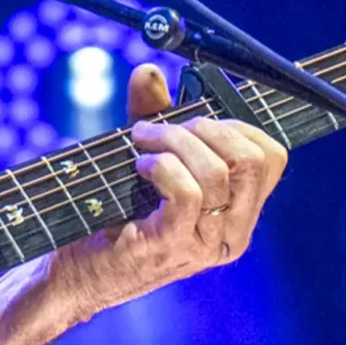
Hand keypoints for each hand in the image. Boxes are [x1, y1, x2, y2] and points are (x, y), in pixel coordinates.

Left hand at [46, 63, 287, 320]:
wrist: (74, 272)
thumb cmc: (113, 217)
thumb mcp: (144, 160)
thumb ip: (153, 116)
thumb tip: (150, 72)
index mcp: (238, 214)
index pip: (271, 158)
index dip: (236, 126)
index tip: (194, 121)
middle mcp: (232, 232)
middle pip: (253, 160)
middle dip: (207, 128)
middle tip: (162, 128)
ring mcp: (204, 244)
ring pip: (217, 172)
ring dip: (174, 142)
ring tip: (142, 143)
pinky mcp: (171, 245)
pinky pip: (187, 193)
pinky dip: (162, 167)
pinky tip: (139, 166)